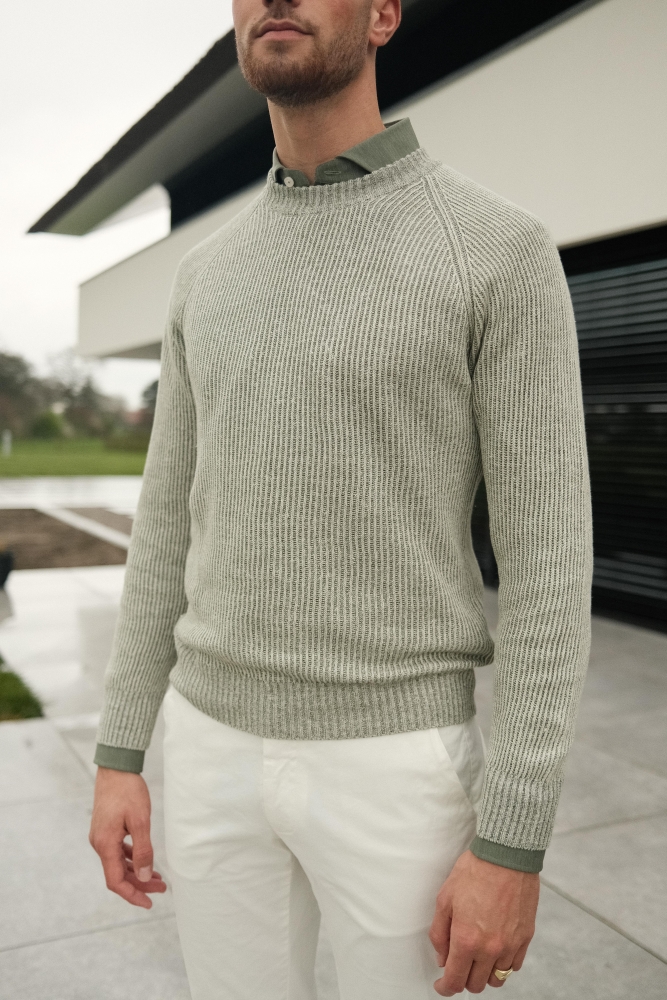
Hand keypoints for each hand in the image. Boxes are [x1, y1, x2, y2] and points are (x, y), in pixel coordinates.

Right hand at [89, 767, 166, 908]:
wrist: (116, 768)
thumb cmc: (128, 791)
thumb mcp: (140, 821)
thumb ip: (143, 850)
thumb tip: (144, 875)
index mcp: (105, 844)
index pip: (116, 881)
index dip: (132, 895)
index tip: (149, 903)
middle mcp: (99, 844)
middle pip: (118, 874)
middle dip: (139, 884)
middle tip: (162, 889)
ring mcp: (101, 836)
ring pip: (118, 863)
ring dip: (136, 872)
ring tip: (158, 877)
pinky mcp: (106, 829)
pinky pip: (117, 851)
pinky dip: (131, 859)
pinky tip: (144, 859)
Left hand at [429, 849, 538, 994]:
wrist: (505, 855)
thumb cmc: (474, 871)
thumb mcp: (445, 899)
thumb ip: (440, 933)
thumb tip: (442, 958)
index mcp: (466, 940)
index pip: (455, 980)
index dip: (445, 987)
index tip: (442, 985)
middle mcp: (490, 948)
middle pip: (476, 984)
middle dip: (463, 979)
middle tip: (457, 965)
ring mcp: (510, 945)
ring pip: (497, 979)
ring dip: (484, 974)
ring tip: (477, 959)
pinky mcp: (526, 937)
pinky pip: (514, 966)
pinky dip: (503, 965)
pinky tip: (495, 951)